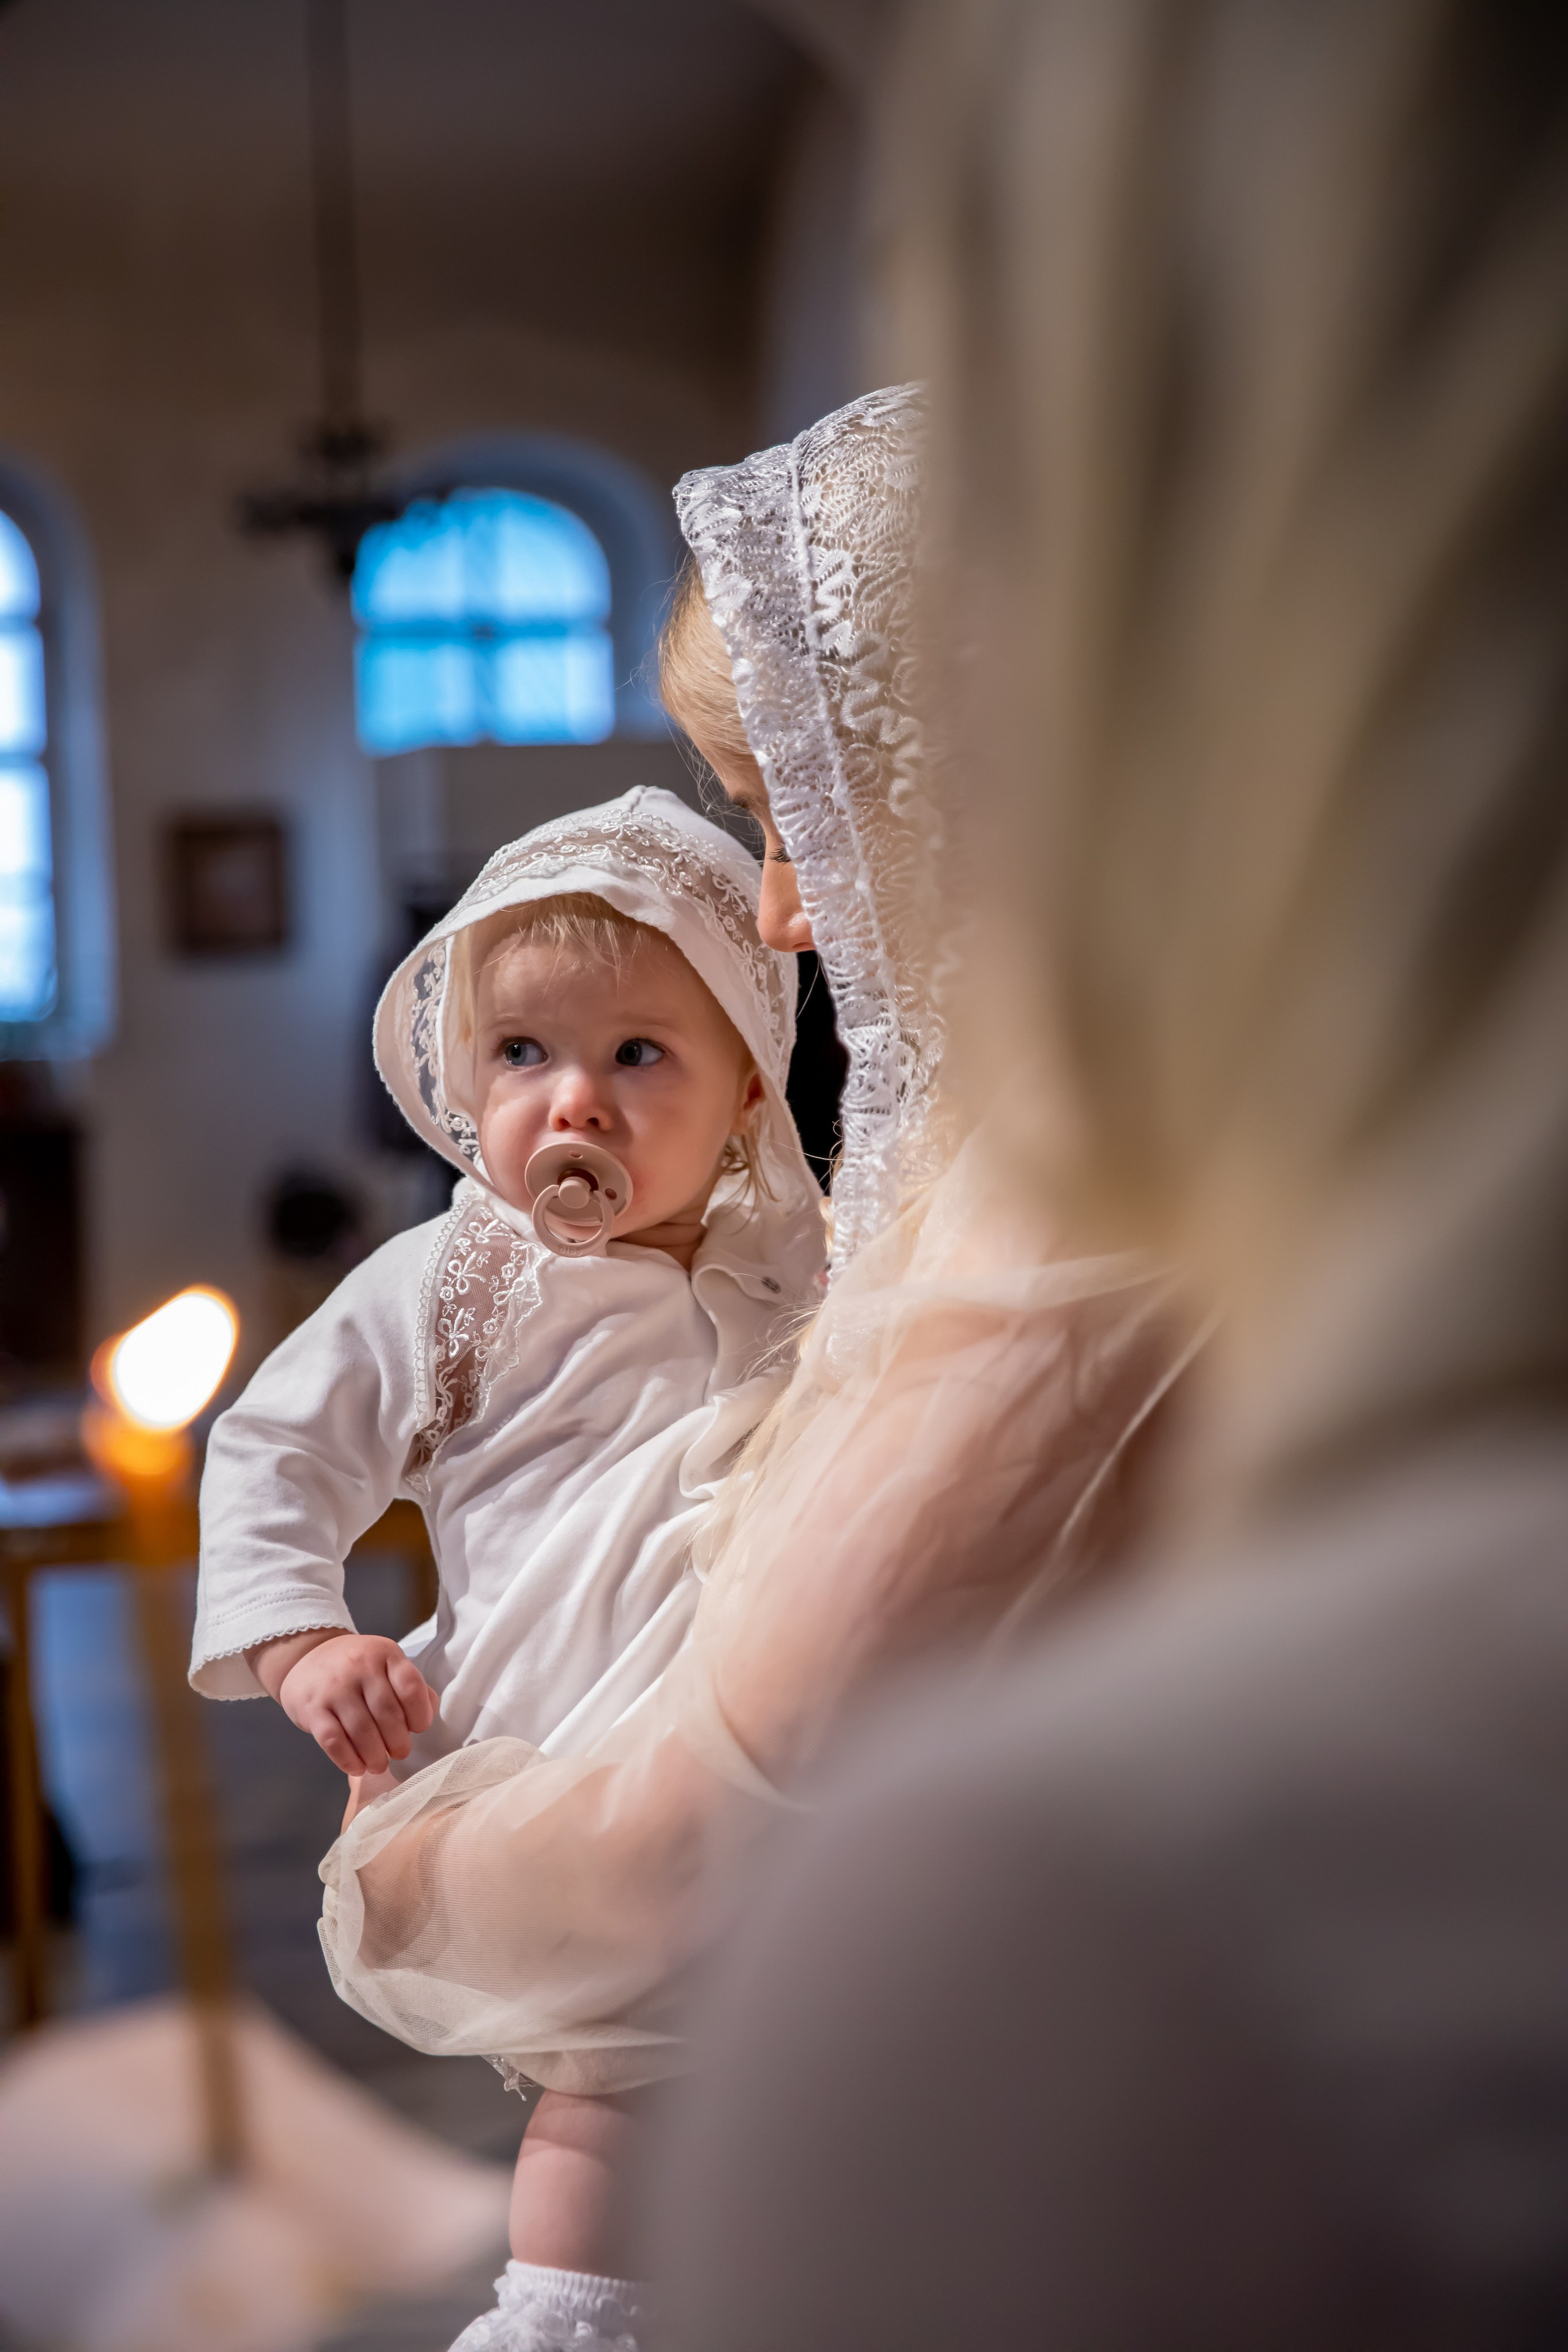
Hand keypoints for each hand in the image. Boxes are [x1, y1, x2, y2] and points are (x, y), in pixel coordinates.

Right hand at [258, 1630, 437, 1774]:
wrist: (306, 1657)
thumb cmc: (356, 1667)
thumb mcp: (386, 1663)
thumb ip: (410, 1686)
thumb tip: (428, 1712)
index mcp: (385, 1654)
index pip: (410, 1685)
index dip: (420, 1713)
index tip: (419, 1728)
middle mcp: (360, 1667)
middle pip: (387, 1712)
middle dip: (398, 1741)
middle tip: (400, 1753)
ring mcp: (334, 1687)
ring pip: (361, 1729)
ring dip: (375, 1755)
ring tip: (380, 1765)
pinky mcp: (312, 1708)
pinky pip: (333, 1740)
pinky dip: (348, 1759)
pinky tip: (357, 1768)